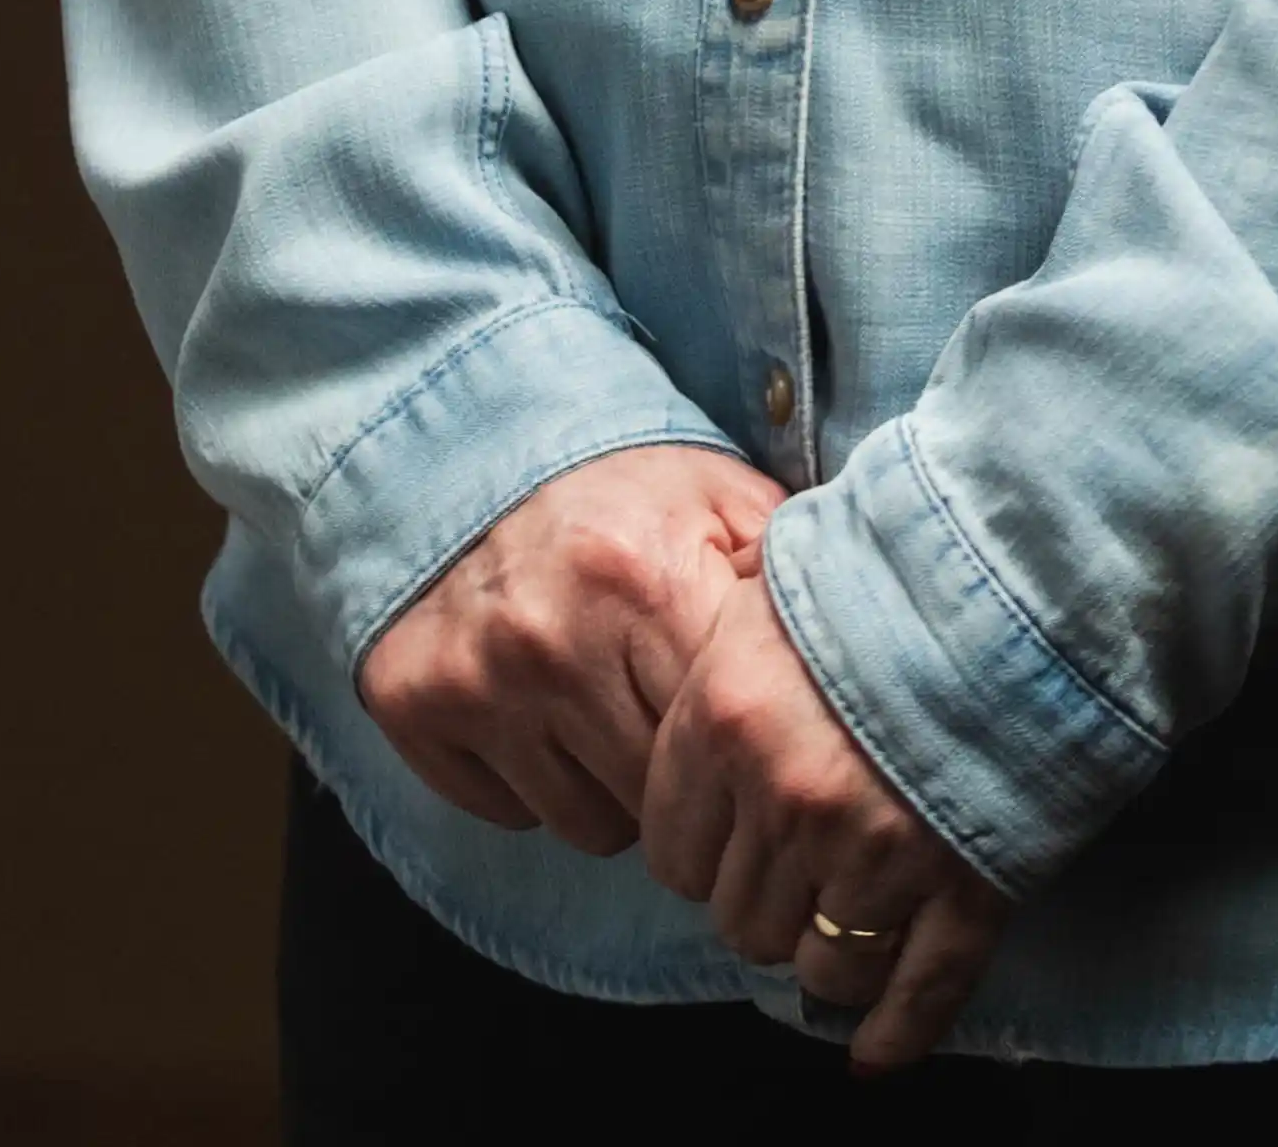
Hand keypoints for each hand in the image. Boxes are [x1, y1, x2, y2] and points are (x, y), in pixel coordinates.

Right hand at [358, 440, 786, 852]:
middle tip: (672, 709)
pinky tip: (541, 712)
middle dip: (680, 771)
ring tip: (610, 707)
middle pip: (661, 801)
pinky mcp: (411, 707)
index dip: (743, 740)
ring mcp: (474, 679)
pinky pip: (508, 813)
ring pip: (588, 827)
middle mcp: (551, 636)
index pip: (724, 739)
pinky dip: (533, 782)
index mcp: (645, 578)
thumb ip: (786, 579)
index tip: (747, 726)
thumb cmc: (622, 492)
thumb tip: (866, 657)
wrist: (472, 451)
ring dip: (611, 787)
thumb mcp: (721, 502)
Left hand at [642, 570, 1008, 1070]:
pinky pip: (918, 991)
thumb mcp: (781, 576)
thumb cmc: (898, 560)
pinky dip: (894, 1031)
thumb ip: (726, 646)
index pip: (671, 851)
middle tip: (794, 864)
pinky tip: (872, 1052)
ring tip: (844, 911)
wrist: (1029, 558)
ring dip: (826, 950)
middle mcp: (791, 796)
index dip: (699, 849)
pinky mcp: (965, 884)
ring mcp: (878, 851)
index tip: (726, 832)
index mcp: (728, 716)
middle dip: (762, 901)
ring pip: (818, 964)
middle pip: (739, 919)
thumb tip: (700, 690)